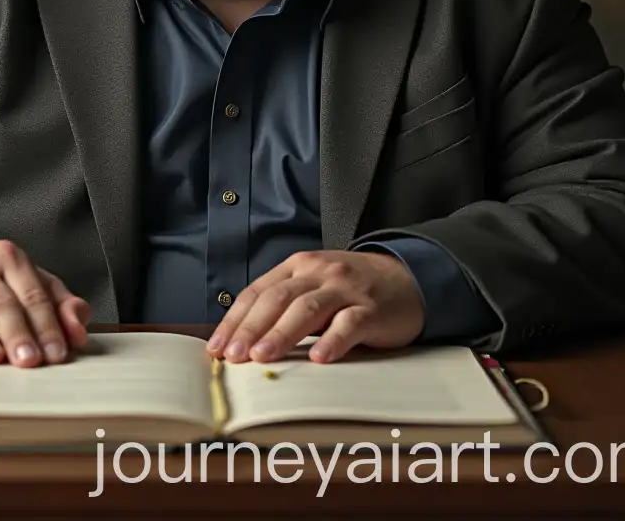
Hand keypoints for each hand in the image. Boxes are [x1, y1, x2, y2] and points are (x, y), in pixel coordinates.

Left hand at [207, 250, 423, 363]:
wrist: (405, 277)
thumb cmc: (351, 288)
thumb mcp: (314, 286)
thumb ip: (285, 305)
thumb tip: (243, 341)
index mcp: (298, 266)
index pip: (259, 291)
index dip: (236, 319)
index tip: (218, 347)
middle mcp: (319, 272)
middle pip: (278, 297)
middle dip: (252, 327)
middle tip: (234, 355)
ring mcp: (346, 289)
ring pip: (308, 308)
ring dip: (283, 333)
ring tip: (263, 357)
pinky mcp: (372, 309)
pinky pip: (350, 323)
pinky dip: (333, 340)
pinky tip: (320, 358)